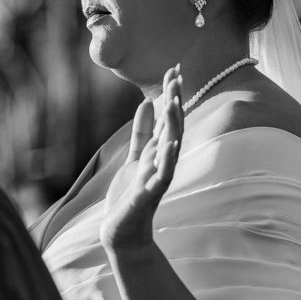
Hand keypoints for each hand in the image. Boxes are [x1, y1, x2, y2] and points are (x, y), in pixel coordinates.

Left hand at [101, 66, 183, 252]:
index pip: (167, 118)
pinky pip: (162, 175)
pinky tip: (171, 144)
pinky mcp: (149, 195)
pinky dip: (168, 159)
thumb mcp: (135, 158)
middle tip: (177, 76)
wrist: (122, 231)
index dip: (171, 94)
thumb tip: (147, 102)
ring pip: (170, 148)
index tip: (174, 68)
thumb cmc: (129, 195)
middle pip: (172, 127)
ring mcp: (157, 178)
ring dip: (174, 126)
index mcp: (157, 151)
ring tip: (175, 103)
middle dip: (174, 102)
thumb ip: (142, 133)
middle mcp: (162, 161)